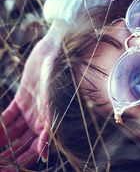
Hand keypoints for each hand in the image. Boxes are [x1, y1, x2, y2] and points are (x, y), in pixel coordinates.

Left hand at [0, 19, 67, 169]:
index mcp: (49, 123)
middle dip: (10, 153)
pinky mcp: (22, 99)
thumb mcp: (53, 105)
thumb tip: (43, 155)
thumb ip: (49, 131)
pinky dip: (0, 125)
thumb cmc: (58, 78)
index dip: (24, 159)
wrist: (54, 53)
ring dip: (2, 140)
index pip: (35, 148)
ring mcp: (30, 109)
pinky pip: (8, 116)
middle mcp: (40, 119)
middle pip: (22, 142)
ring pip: (13, 131)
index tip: (10, 168)